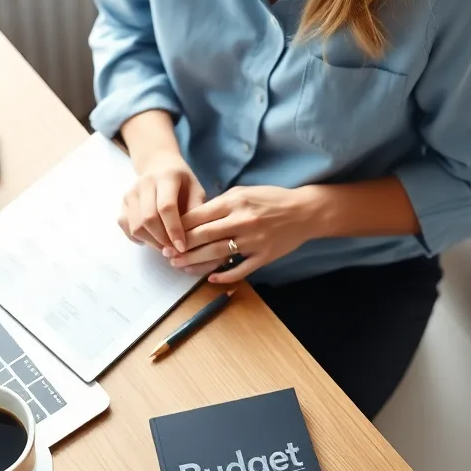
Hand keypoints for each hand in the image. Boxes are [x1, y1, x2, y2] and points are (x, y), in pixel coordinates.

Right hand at [117, 151, 205, 252]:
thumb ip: (196, 210)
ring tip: (165, 247)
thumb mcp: (196, 190)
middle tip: (175, 251)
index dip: (174, 230)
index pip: (166, 207)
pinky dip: (137, 238)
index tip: (182, 247)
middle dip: (162, 240)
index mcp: (167, 177)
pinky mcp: (123, 201)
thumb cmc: (182, 181)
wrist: (159, 164)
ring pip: (136, 226)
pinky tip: (151, 239)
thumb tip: (192, 238)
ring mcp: (131, 192)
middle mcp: (145, 183)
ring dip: (151, 242)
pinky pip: (125, 225)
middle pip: (148, 219)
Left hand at [164, 185, 320, 283]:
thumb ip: (221, 203)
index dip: (179, 227)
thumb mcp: (244, 192)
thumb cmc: (272, 199)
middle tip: (166, 255)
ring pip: (217, 253)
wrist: (305, 211)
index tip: (166, 234)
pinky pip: (240, 269)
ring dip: (195, 262)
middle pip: (203, 236)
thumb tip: (196, 217)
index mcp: (235, 201)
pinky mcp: (264, 256)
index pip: (199, 215)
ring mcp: (253, 240)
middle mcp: (242, 220)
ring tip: (180, 266)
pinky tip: (211, 278)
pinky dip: (224, 275)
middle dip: (181, 247)